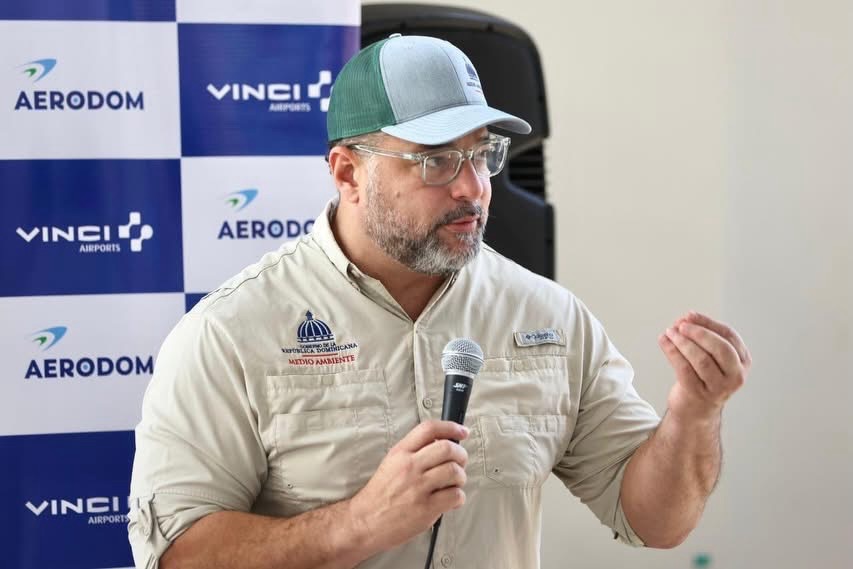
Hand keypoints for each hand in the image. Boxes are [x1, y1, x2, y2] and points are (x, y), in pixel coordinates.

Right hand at [348, 420, 468, 553]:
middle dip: (461, 454)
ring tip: (454, 483)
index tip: (462, 432)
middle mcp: (409, 467)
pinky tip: (451, 499)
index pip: (429, 429)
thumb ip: (413, 451)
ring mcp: (418, 487)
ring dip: (461, 477)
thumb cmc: (380, 494)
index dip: (451, 427)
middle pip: (447, 448)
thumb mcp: (391, 463)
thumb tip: (442, 443)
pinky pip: (455, 496)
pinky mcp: (426, 508)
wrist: (365, 521)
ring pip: (454, 471)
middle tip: (460, 461)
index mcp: (400, 453)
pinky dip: (458, 497)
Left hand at [658, 311, 750, 420]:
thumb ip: (702, 337)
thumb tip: (685, 319)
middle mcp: (735, 376)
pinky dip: (672, 352)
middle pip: (720, 348)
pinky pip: (684, 369)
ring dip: (683, 342)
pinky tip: (664, 342)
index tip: (690, 315)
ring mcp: (718, 387)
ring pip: (701, 359)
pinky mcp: (699, 394)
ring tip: (670, 332)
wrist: (696, 409)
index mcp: (742, 361)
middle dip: (699, 333)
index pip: (729, 336)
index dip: (708, 323)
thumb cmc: (703, 377)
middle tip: (681, 325)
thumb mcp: (712, 357)